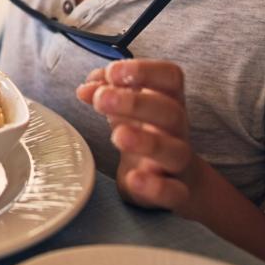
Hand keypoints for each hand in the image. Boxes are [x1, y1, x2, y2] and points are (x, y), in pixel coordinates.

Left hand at [76, 59, 204, 215]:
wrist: (176, 182)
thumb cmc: (146, 134)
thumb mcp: (126, 110)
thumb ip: (106, 92)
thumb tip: (87, 87)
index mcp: (168, 101)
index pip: (170, 77)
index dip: (145, 70)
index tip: (113, 72)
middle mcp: (177, 130)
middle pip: (170, 111)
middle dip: (135, 102)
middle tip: (101, 99)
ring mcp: (178, 162)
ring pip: (175, 151)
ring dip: (146, 141)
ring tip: (117, 135)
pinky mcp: (175, 193)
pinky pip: (173, 192)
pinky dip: (155, 187)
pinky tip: (134, 178)